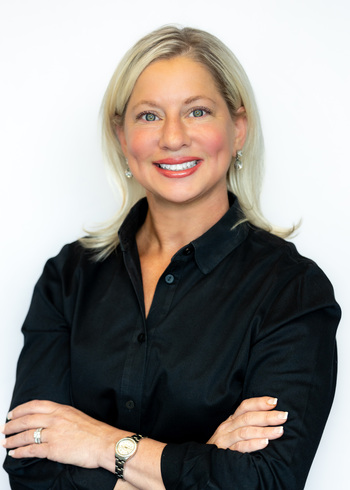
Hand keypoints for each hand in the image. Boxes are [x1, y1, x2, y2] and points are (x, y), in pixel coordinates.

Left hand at [1, 400, 122, 470]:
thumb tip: (50, 421)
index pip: (35, 405)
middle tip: (5, 428)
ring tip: (6, 443)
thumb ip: (62, 416)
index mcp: (62, 409)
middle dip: (12, 425)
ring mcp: (54, 434)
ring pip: (26, 435)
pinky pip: (32, 450)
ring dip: (13, 440)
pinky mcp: (53, 449)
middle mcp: (56, 419)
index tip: (12, 413)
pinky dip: (21, 452)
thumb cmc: (95, 432)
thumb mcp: (77, 416)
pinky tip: (15, 454)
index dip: (20, 409)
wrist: (105, 443)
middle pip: (27, 419)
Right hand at [207, 396, 287, 452]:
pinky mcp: (225, 452)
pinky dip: (253, 444)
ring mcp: (225, 439)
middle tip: (283, 416)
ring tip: (279, 430)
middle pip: (248, 417)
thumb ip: (247, 424)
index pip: (245, 406)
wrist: (205, 461)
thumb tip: (270, 417)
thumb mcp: (233, 431)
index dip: (259, 402)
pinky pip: (240, 447)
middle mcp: (227, 427)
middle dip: (267, 416)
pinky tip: (265, 443)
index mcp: (231, 420)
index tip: (275, 401)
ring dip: (264, 430)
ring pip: (245, 430)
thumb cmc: (225, 445)